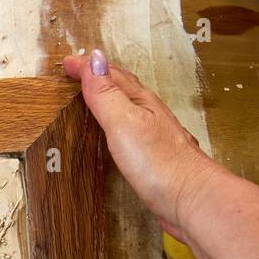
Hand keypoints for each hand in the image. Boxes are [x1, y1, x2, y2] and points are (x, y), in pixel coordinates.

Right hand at [63, 50, 225, 245]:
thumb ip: (107, 94)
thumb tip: (94, 59)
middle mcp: (149, 114)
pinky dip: (118, 120)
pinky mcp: (153, 156)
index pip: (110, 76)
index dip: (88, 67)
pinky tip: (117, 131)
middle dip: (99, 75)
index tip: (68, 63)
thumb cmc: (160, 163)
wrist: (190, 199)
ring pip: (128, 106)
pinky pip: (130, 128)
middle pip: (122, 86)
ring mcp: (153, 135)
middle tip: (79, 71)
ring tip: (95, 94)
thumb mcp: (124, 123)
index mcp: (140, 103)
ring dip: (110, 95)